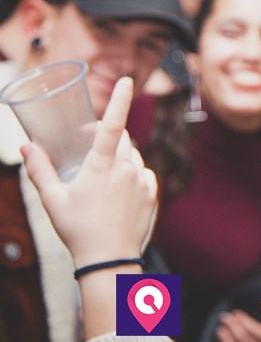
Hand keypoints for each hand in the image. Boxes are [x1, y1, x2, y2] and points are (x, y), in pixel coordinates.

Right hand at [21, 77, 157, 267]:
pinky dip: (132, 175)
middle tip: (88, 147)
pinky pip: (143, 174)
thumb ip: (39, 170)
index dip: (120, 100)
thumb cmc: (77, 230)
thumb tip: (26, 146)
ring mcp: (143, 182)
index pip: (112, 125)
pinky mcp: (154, 194)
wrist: (110, 261)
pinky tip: (119, 191)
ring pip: (133, 157)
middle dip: (106, 137)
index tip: (128, 80)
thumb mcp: (52, 200)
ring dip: (119, 158)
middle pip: (121, 140)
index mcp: (101, 166)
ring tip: (101, 178)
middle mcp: (126, 169)